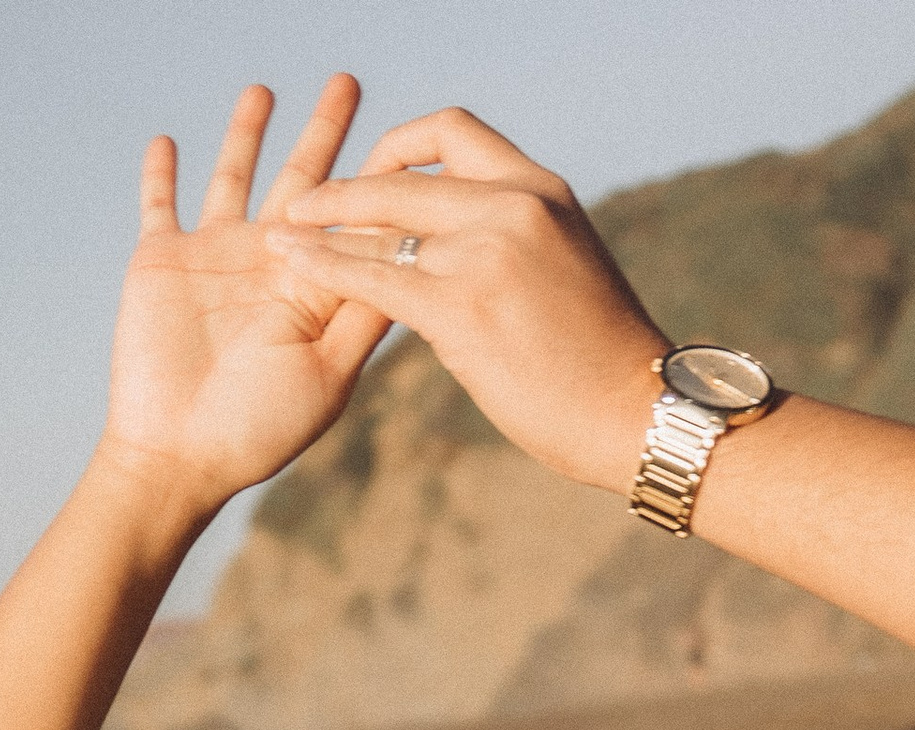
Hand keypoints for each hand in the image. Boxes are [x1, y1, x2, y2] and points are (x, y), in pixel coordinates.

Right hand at [101, 76, 393, 517]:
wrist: (179, 456)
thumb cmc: (257, 430)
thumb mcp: (328, 374)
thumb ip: (365, 312)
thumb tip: (415, 258)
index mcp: (312, 288)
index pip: (350, 220)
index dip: (375, 179)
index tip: (405, 140)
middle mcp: (268, 263)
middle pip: (302, 181)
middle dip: (326, 133)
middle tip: (350, 84)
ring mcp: (214, 257)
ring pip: (235, 175)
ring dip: (248, 133)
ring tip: (264, 89)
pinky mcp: (162, 258)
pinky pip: (159, 203)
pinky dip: (160, 174)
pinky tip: (165, 140)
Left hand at [270, 108, 667, 496]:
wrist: (635, 412)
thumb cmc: (603, 360)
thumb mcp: (567, 268)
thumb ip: (517, 239)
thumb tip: (467, 246)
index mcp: (541, 189)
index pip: (454, 132)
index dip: (399, 147)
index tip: (373, 173)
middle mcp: (513, 205)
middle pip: (405, 175)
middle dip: (342, 190)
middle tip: (301, 204)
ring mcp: (486, 253)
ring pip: (381, 227)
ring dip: (321, 228)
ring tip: (279, 238)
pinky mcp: (462, 308)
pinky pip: (374, 278)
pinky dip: (326, 268)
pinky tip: (294, 267)